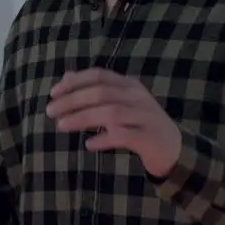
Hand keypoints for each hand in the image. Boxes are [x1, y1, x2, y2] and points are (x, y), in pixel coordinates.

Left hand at [45, 68, 183, 177]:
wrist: (174, 148)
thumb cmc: (140, 124)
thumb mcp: (119, 103)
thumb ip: (96, 90)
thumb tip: (66, 77)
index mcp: (129, 85)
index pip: (98, 75)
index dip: (74, 82)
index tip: (53, 93)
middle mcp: (138, 97)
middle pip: (101, 93)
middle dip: (72, 100)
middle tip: (50, 111)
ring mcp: (145, 117)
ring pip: (110, 113)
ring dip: (82, 118)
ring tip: (61, 126)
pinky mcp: (149, 138)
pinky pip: (124, 136)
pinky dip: (104, 139)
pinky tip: (89, 144)